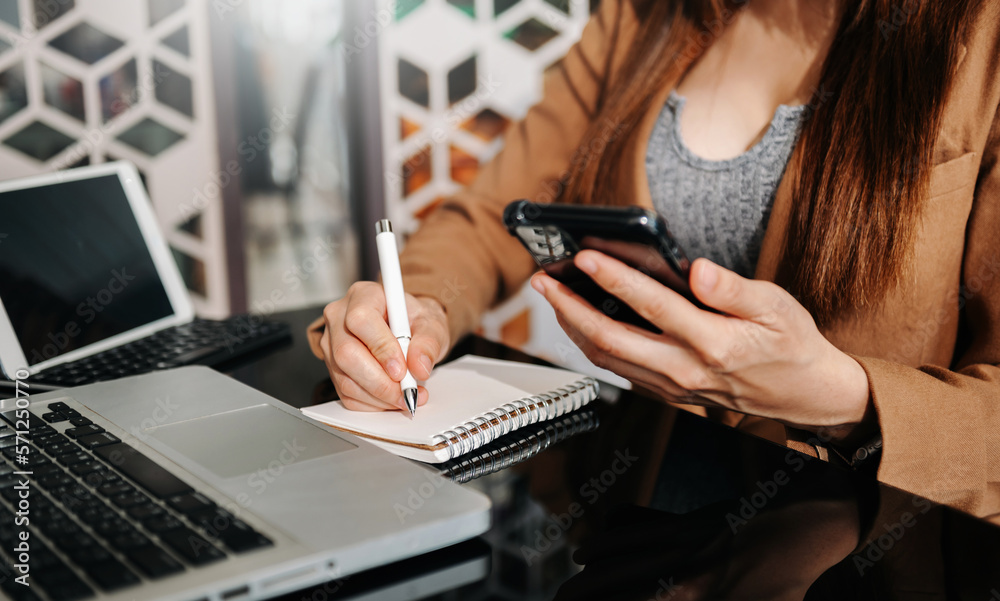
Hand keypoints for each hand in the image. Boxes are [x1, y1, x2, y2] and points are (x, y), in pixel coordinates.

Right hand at [313, 282, 449, 411]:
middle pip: (346, 353)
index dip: (381, 348)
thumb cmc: (414, 321)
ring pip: (345, 378)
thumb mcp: (431, 324)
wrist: (408, 328)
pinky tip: (390, 398)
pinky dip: (371, 403)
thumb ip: (428, 343)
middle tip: (406, 391)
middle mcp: (340, 316)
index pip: (361, 320)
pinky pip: (345, 392)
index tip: (402, 369)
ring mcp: (332, 343)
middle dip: (380, 381)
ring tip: (405, 396)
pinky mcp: (333, 366)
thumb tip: (419, 366)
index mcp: (364, 295)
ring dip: (378, 396)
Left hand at [530, 251, 872, 441]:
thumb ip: (734, 289)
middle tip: (543, 280)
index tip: (585, 256)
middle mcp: (684, 370)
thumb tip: (697, 270)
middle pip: (610, 340)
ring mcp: (672, 386)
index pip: (651, 305)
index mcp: (713, 343)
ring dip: (573, 327)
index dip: (613, 279)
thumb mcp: (777, 307)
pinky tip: (581, 322)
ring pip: (606, 359)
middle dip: (569, 307)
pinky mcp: (667, 392)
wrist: (802, 394)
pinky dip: (592, 345)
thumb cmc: (791, 344)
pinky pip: (618, 370)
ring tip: (552, 297)